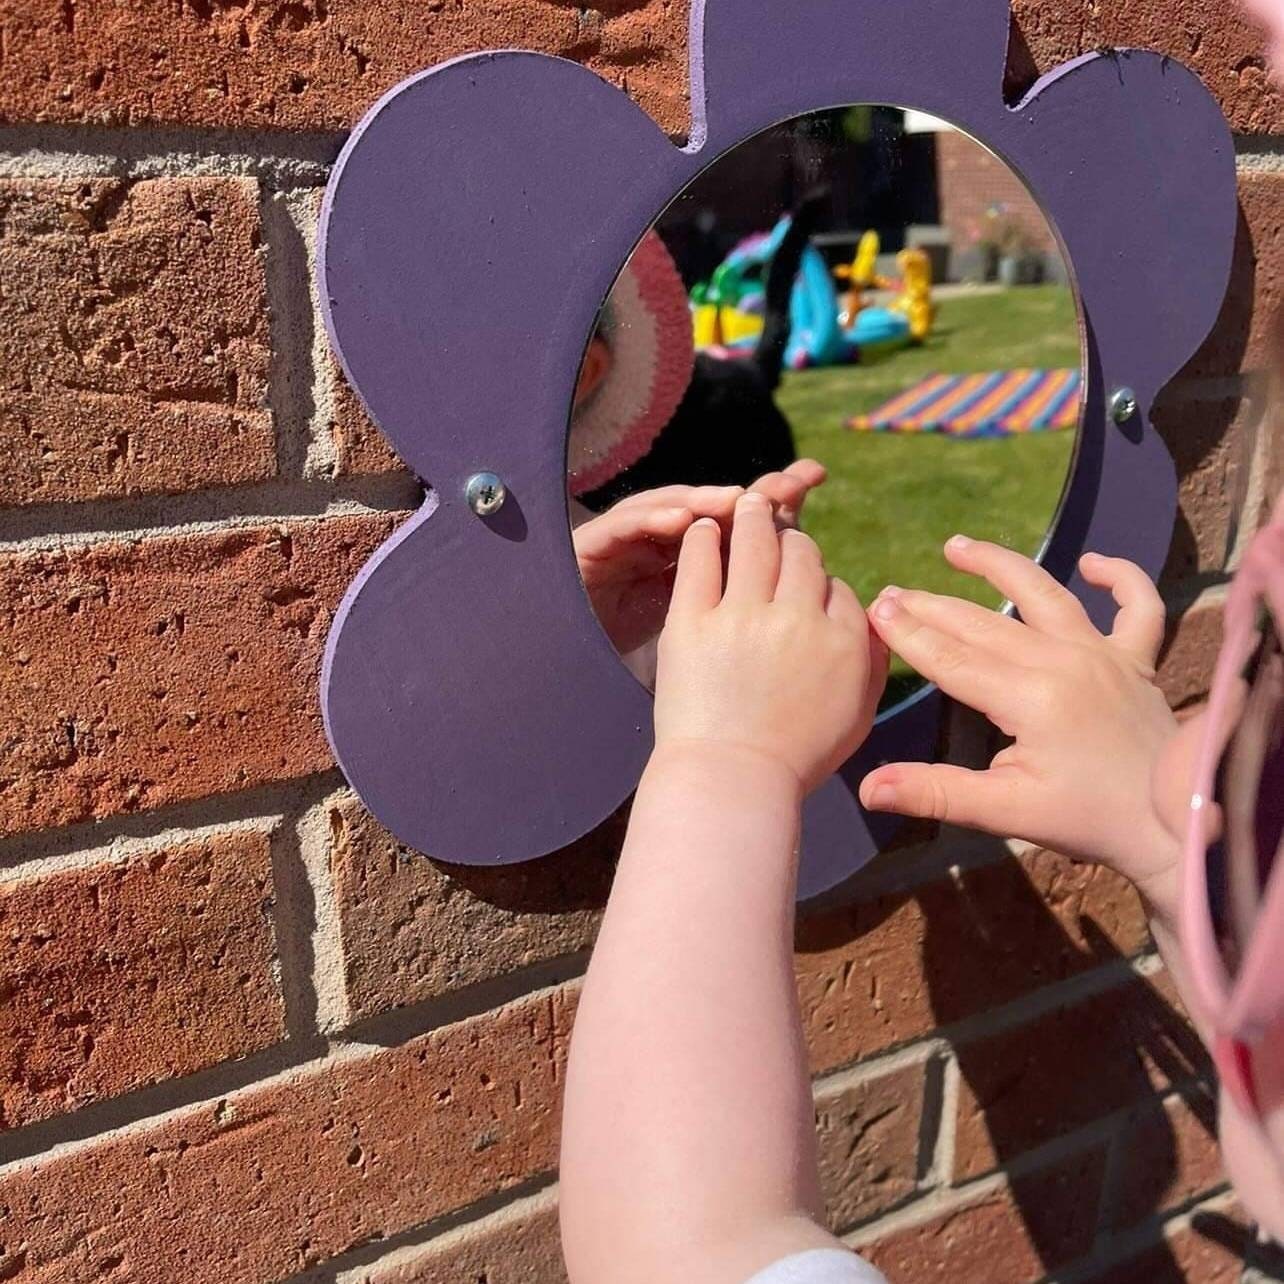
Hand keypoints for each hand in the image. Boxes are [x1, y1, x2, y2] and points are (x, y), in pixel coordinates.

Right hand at [574, 461, 825, 654]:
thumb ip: (755, 610)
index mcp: (700, 560)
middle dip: (750, 491)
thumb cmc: (655, 671)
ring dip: (703, 498)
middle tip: (786, 481)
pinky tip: (681, 519)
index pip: (745, 520)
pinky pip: (624, 524)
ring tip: (733, 499)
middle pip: (713, 503)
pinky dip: (652, 516)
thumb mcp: (712, 635)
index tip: (815, 477)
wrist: (580, 675)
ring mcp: (629, 538)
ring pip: (670, 504)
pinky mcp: (592, 544)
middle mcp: (664, 539)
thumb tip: (820, 598)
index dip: (778, 498)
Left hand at [653, 492, 886, 794]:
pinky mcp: (692, 621)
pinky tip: (703, 527)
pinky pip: (700, 559)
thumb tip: (875, 620)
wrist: (731, 782)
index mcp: (843, 639)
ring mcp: (742, 615)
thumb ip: (873, 661)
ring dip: (751, 515)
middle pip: (799, 553)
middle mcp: (798, 617)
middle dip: (789, 539)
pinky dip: (703, 536)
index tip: (802, 587)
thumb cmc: (796, 757)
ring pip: (753, 540)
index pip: (836, 585)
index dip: (818, 581)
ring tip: (745, 505)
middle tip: (774, 526)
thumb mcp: (858, 713)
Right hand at [859, 536, 1179, 901]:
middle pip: (983, 624)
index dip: (909, 634)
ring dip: (998, 566)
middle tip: (891, 593)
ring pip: (1046, 594)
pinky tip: (1091, 563)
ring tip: (957, 546)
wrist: (1178, 825)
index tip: (874, 610)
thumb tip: (869, 787)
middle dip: (931, 606)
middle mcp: (1065, 660)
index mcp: (1030, 696)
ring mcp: (1105, 654)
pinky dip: (1121, 577)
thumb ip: (936, 792)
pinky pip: (1136, 607)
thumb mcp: (1006, 813)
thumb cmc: (1089, 820)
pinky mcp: (1138, 660)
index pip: (953, 658)